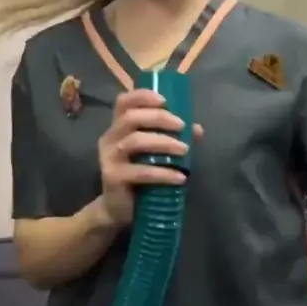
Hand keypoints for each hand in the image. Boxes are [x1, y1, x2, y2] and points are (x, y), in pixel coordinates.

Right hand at [98, 89, 201, 227]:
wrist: (118, 209)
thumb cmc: (138, 175)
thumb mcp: (155, 154)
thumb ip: (174, 138)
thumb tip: (197, 129)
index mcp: (118, 127)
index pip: (123, 102)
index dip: (142, 96)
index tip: (165, 100)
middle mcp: (110, 138)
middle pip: (130, 118)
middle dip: (159, 118)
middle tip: (182, 126)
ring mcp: (109, 158)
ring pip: (135, 141)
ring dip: (163, 142)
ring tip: (185, 150)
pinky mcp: (113, 178)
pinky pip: (140, 172)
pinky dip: (163, 173)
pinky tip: (180, 177)